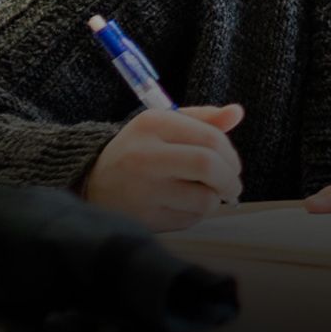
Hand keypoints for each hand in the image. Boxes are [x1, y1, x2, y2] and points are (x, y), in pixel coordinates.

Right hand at [83, 104, 244, 231]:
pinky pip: (189, 219)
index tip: (233, 165)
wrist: (94, 181)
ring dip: (214, 200)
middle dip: (230, 180)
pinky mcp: (144, 218)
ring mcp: (142, 189)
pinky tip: (183, 205)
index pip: (211, 138)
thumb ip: (203, 120)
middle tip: (232, 186)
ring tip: (204, 195)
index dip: (231, 155)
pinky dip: (196, 214)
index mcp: (152, 124)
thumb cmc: (140, 151)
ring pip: (204, 199)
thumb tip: (237, 112)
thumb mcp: (166, 125)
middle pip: (208, 166)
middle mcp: (145, 155)